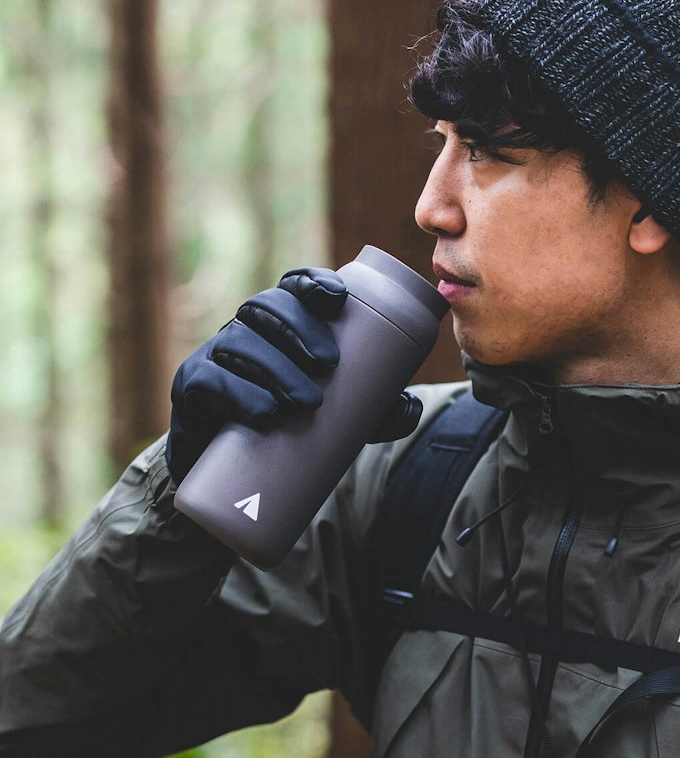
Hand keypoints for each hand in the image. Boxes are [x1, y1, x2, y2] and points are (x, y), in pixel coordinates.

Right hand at [166, 267, 422, 481]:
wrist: (233, 475)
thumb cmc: (292, 428)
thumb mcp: (340, 419)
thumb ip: (377, 412)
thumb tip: (409, 407)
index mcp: (280, 324)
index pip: (293, 287)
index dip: (311, 283)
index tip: (337, 297)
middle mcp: (246, 330)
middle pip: (266, 307)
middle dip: (298, 327)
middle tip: (329, 364)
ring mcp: (216, 356)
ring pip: (240, 342)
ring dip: (274, 366)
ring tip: (307, 401)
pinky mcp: (191, 389)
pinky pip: (208, 380)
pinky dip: (237, 393)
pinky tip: (263, 412)